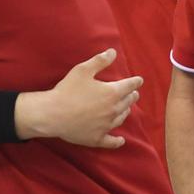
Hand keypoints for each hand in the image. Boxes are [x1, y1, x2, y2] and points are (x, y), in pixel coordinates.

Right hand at [16, 50, 143, 146]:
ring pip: (121, 118)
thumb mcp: (83, 70)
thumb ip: (100, 61)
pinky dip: (117, 141)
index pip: (129, 86)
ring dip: (126, 112)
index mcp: (112, 93)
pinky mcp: (97, 138)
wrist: (54, 114)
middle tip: (134, 94)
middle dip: (132, 96)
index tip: (139, 80)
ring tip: (127, 109)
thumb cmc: (67, 90)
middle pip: (128, 102)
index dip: (136, 82)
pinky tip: (121, 141)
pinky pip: (111, 141)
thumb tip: (113, 52)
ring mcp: (106, 126)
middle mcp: (113, 110)